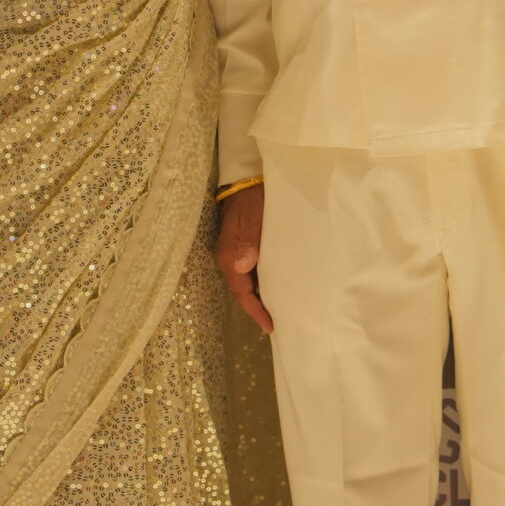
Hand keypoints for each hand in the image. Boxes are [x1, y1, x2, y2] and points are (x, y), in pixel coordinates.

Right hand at [215, 184, 271, 332]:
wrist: (244, 180)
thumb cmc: (252, 199)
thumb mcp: (254, 219)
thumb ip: (249, 243)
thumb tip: (242, 267)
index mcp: (229, 257)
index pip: (241, 293)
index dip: (255, 311)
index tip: (270, 325)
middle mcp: (228, 259)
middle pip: (241, 292)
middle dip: (256, 309)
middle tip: (275, 324)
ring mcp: (232, 254)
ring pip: (244, 284)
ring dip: (257, 298)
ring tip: (276, 311)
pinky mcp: (239, 248)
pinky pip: (247, 274)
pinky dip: (258, 284)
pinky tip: (271, 287)